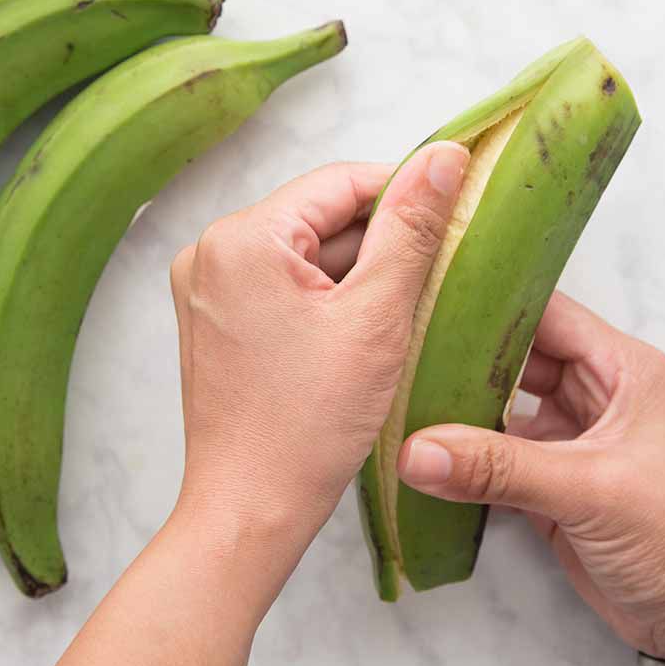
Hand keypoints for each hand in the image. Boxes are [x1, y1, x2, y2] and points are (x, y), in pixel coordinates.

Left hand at [169, 142, 469, 534]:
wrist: (251, 508)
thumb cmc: (308, 426)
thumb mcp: (376, 318)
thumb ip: (411, 229)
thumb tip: (443, 157)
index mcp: (241, 239)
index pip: (341, 183)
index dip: (406, 191)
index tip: (457, 208)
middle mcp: (210, 252)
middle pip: (321, 218)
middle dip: (383, 242)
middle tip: (440, 274)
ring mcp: (207, 288)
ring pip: (307, 254)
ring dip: (359, 274)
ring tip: (404, 313)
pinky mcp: (217, 321)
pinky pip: (285, 286)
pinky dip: (329, 299)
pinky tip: (365, 332)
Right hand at [396, 292, 664, 663]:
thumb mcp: (589, 490)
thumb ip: (499, 468)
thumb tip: (420, 450)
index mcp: (621, 371)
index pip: (546, 314)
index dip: (492, 304)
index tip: (431, 301)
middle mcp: (594, 396)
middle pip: (515, 359)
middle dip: (462, 359)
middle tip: (400, 354)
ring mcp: (570, 441)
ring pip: (500, 410)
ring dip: (458, 413)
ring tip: (399, 402)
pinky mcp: (551, 485)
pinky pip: (495, 460)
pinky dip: (462, 461)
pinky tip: (422, 458)